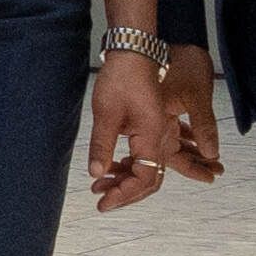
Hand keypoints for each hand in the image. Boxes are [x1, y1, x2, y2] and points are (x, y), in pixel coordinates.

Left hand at [82, 49, 173, 208]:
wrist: (133, 52)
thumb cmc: (121, 76)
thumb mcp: (105, 112)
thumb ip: (102, 145)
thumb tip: (96, 173)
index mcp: (152, 136)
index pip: (145, 178)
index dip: (125, 194)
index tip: (104, 203)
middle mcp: (159, 138)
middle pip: (150, 179)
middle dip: (126, 193)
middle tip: (102, 200)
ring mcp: (156, 133)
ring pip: (147, 168)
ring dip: (125, 181)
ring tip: (100, 187)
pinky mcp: (149, 128)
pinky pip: (144, 156)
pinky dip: (128, 166)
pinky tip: (109, 169)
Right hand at [157, 43, 224, 180]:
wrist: (162, 37)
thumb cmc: (178, 61)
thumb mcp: (197, 96)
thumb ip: (203, 126)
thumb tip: (211, 152)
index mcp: (156, 124)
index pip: (172, 157)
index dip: (192, 170)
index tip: (210, 178)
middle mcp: (152, 123)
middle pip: (173, 152)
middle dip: (195, 163)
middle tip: (216, 170)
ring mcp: (155, 115)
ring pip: (175, 141)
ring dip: (194, 150)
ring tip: (214, 158)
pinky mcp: (159, 106)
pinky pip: (175, 127)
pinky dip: (189, 135)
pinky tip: (200, 140)